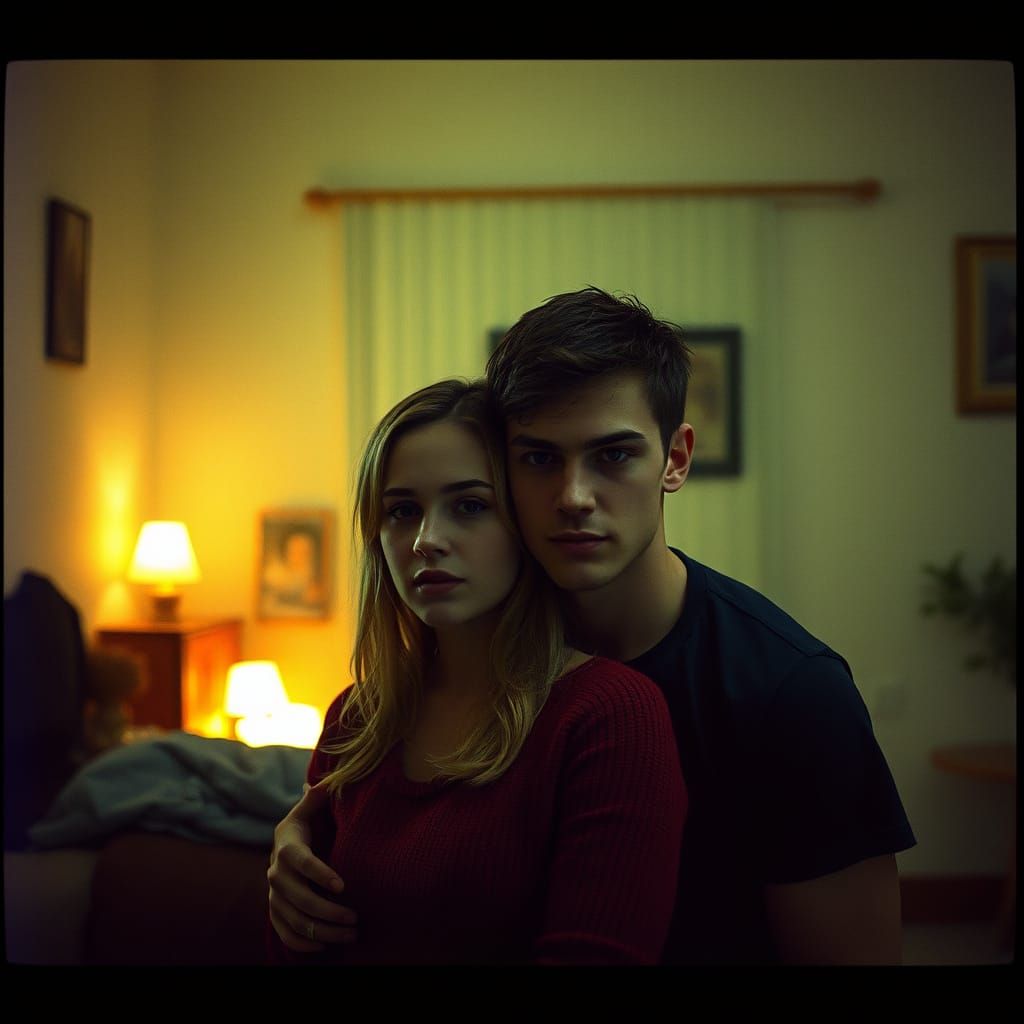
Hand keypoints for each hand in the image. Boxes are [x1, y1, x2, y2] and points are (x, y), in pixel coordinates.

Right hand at [267, 779, 357, 951]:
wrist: (287, 849)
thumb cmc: (308, 827)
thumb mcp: (311, 810)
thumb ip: (319, 797)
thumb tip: (327, 780)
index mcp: (287, 846)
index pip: (300, 862)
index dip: (319, 873)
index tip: (343, 885)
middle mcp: (275, 873)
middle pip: (298, 898)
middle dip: (327, 911)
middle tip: (356, 918)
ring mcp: (274, 895)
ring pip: (294, 920)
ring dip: (322, 932)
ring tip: (352, 935)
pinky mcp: (275, 912)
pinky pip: (285, 934)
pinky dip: (304, 944)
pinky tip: (328, 947)